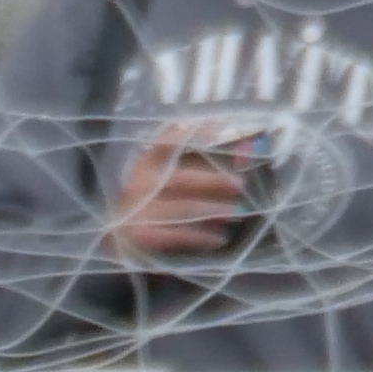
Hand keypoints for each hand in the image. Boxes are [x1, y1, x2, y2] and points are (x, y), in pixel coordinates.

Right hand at [110, 125, 249, 257]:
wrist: (123, 236)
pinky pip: (175, 236)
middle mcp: (141, 182)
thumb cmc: (156, 199)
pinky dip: (200, 237)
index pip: (169, 141)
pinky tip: (219, 238)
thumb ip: (207, 163)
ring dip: (212, 210)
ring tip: (237, 214)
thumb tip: (249, 149)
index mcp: (149, 161)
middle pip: (181, 179)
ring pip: (182, 208)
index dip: (195, 136)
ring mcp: (139, 210)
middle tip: (239, 184)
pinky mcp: (142, 235)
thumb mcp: (174, 175)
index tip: (221, 133)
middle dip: (213, 181)